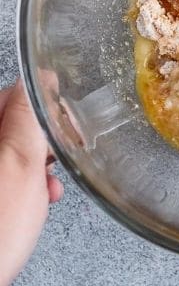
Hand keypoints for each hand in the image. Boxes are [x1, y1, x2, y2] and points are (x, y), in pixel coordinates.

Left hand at [0, 81, 61, 285]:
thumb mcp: (20, 164)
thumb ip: (28, 115)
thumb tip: (39, 81)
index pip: (8, 96)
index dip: (42, 110)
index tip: (65, 129)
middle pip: (6, 125)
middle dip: (37, 142)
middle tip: (57, 164)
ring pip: (6, 155)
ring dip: (31, 168)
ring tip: (47, 190)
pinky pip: (3, 178)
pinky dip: (17, 187)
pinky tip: (31, 204)